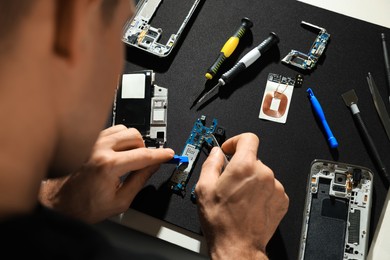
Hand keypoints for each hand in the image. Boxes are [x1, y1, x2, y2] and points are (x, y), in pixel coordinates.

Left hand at [39, 125, 173, 222]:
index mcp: (108, 166)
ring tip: (128, 158)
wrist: (59, 203)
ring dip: (133, 142)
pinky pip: (112, 130)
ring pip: (125, 130)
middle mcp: (99, 149)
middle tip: (143, 163)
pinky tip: (117, 152)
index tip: (169, 154)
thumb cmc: (83, 206)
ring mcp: (92, 142)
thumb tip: (154, 166)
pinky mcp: (88, 141)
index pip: (144, 155)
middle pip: (136, 137)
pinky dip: (120, 139)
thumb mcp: (119, 201)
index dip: (160, 155)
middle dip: (144, 149)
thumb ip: (140, 181)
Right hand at [195, 133, 288, 259]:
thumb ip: (211, 163)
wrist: (237, 246)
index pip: (248, 138)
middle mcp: (264, 173)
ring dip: (251, 180)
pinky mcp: (282, 200)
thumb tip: (217, 153)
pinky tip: (249, 204)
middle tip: (229, 182)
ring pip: (262, 174)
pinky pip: (270, 187)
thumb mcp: (204, 187)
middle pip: (253, 158)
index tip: (230, 149)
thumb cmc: (221, 221)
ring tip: (239, 198)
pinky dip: (261, 192)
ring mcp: (275, 187)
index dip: (236, 141)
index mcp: (244, 166)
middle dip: (240, 166)